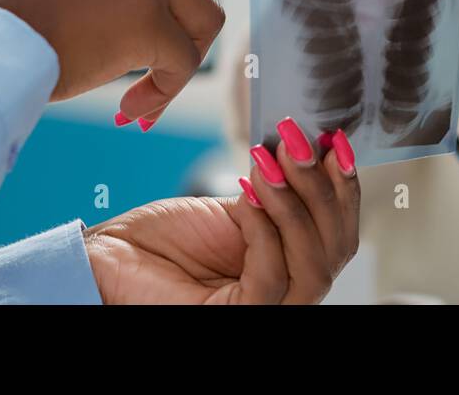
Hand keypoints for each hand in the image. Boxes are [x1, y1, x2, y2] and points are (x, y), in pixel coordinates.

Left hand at [82, 118, 359, 303]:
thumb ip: (279, 191)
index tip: (336, 140)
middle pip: (337, 249)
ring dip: (294, 203)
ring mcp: (267, 311)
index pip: (340, 233)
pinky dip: (264, 228)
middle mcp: (288, 294)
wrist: (112, 258)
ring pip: (313, 266)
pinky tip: (247, 192)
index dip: (346, 186)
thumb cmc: (167, 238)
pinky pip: (270, 279)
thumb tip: (315, 148)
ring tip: (268, 159)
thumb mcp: (239, 204)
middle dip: (322, 188)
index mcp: (293, 263)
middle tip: (296, 140)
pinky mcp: (239, 319)